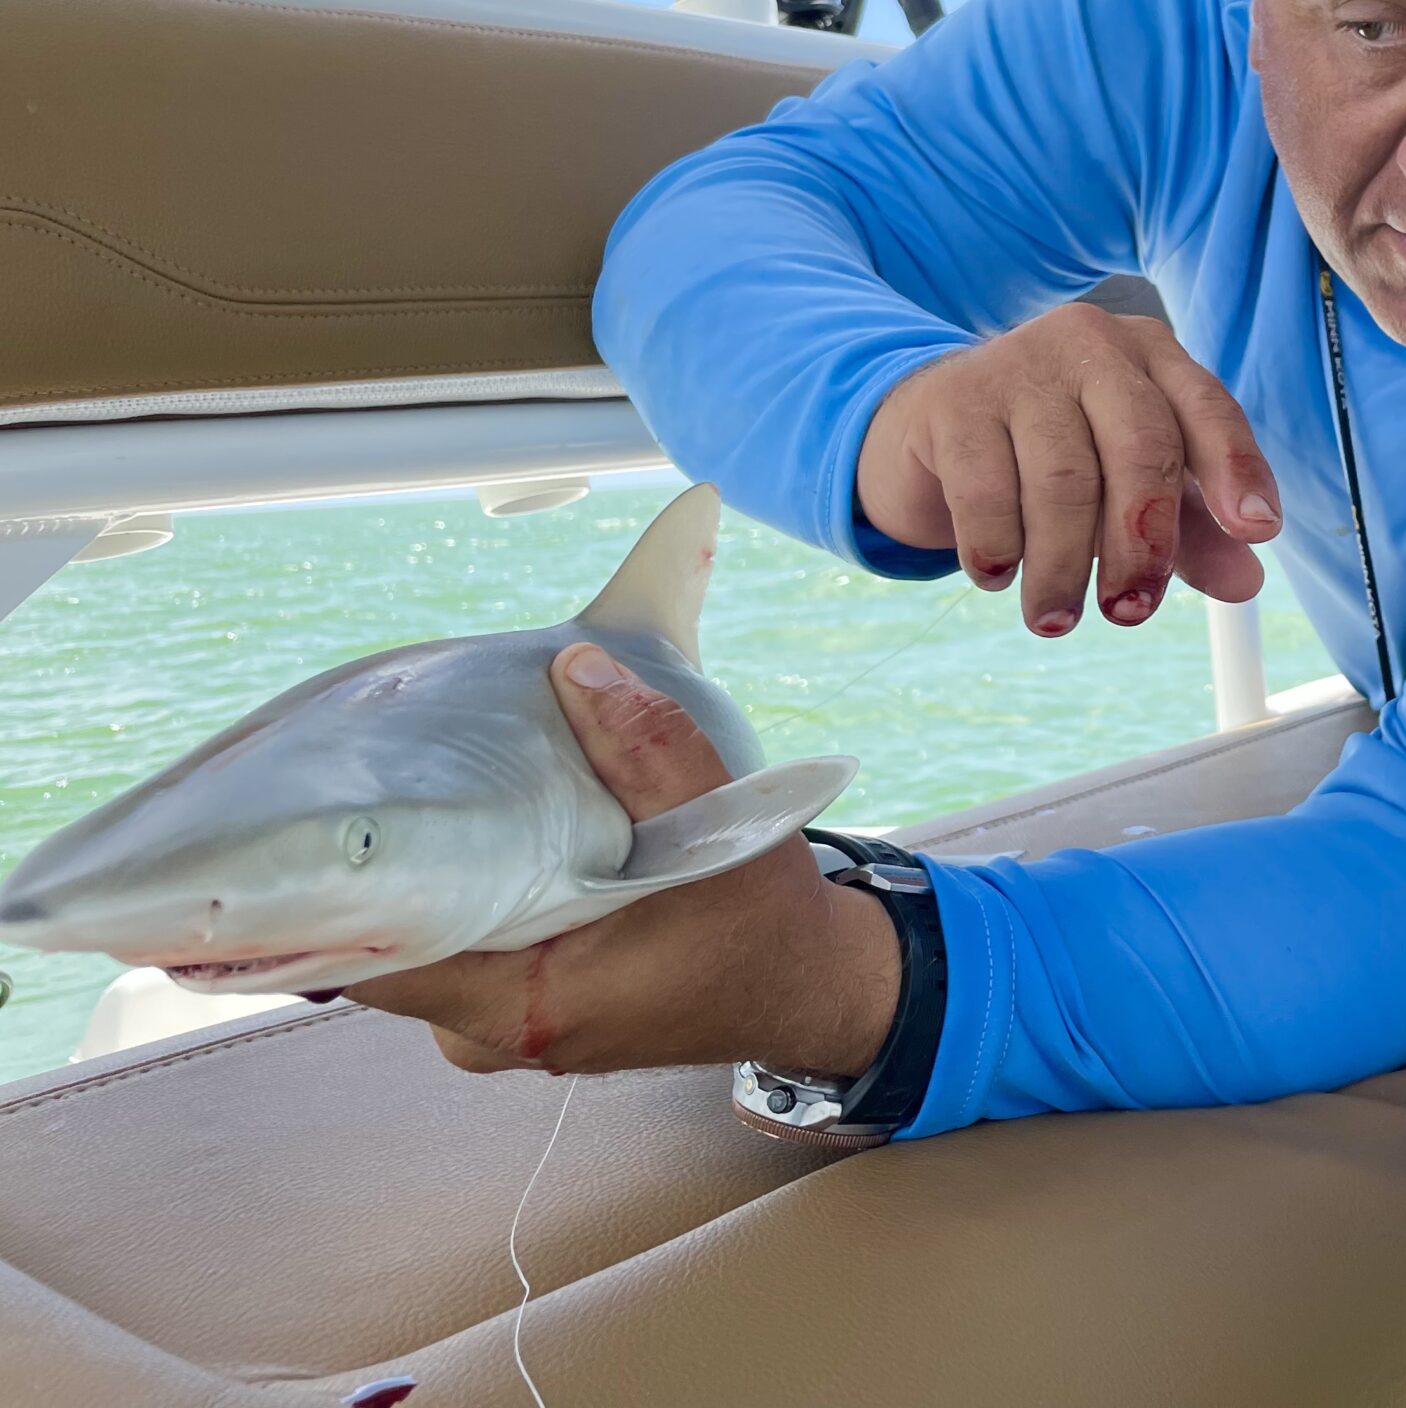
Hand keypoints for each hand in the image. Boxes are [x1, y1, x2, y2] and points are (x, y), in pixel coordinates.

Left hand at [348, 645, 899, 1078]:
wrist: (805, 989)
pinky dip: (456, 904)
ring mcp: (503, 1032)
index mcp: (531, 1006)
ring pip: (419, 952)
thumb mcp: (726, 829)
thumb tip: (576, 665)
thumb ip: (651, 747)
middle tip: (364, 785)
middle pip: (383, 955)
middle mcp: (497, 1035)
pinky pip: (453, 956)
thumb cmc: (764, 926)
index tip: (305, 829)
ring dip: (419, 886)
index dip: (333, 900)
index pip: (378, 965)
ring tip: (411, 805)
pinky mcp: (518, 1014)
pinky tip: (465, 844)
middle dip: (379, 873)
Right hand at [856, 303, 1280, 635]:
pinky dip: (997, 547)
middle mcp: (1091, 344)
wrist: (930, 430)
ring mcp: (1018, 365)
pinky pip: (987, 491)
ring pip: (1063, 479)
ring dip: (1062, 566)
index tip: (1258, 531)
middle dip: (1143, 542)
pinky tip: (996, 574)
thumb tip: (1246, 582)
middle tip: (1130, 613)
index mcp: (1150, 357)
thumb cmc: (1052, 459)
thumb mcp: (1127, 492)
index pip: (1207, 409)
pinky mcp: (953, 401)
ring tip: (1055, 619)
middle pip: (1141, 444)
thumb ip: (1190, 533)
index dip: (1237, 469)